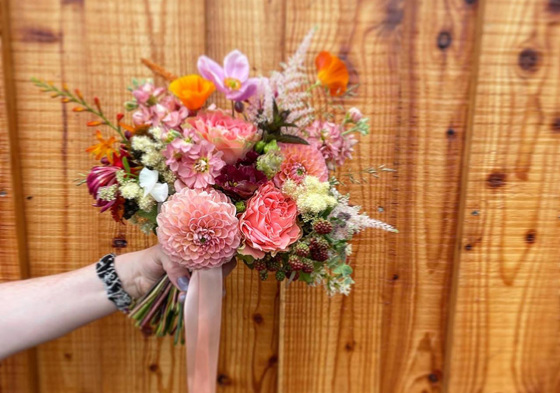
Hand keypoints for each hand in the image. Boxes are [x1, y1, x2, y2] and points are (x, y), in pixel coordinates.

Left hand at [115, 245, 236, 298]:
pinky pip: (202, 297)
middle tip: (205, 281)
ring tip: (188, 294)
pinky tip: (183, 300)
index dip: (223, 254)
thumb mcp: (160, 254)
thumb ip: (174, 264)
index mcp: (197, 246)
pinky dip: (196, 300)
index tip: (215, 263)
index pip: (221, 247)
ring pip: (214, 285)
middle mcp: (202, 262)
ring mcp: (198, 279)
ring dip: (205, 291)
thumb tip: (186, 283)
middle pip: (223, 267)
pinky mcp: (192, 293)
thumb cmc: (149, 259)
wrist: (134, 279)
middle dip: (216, 276)